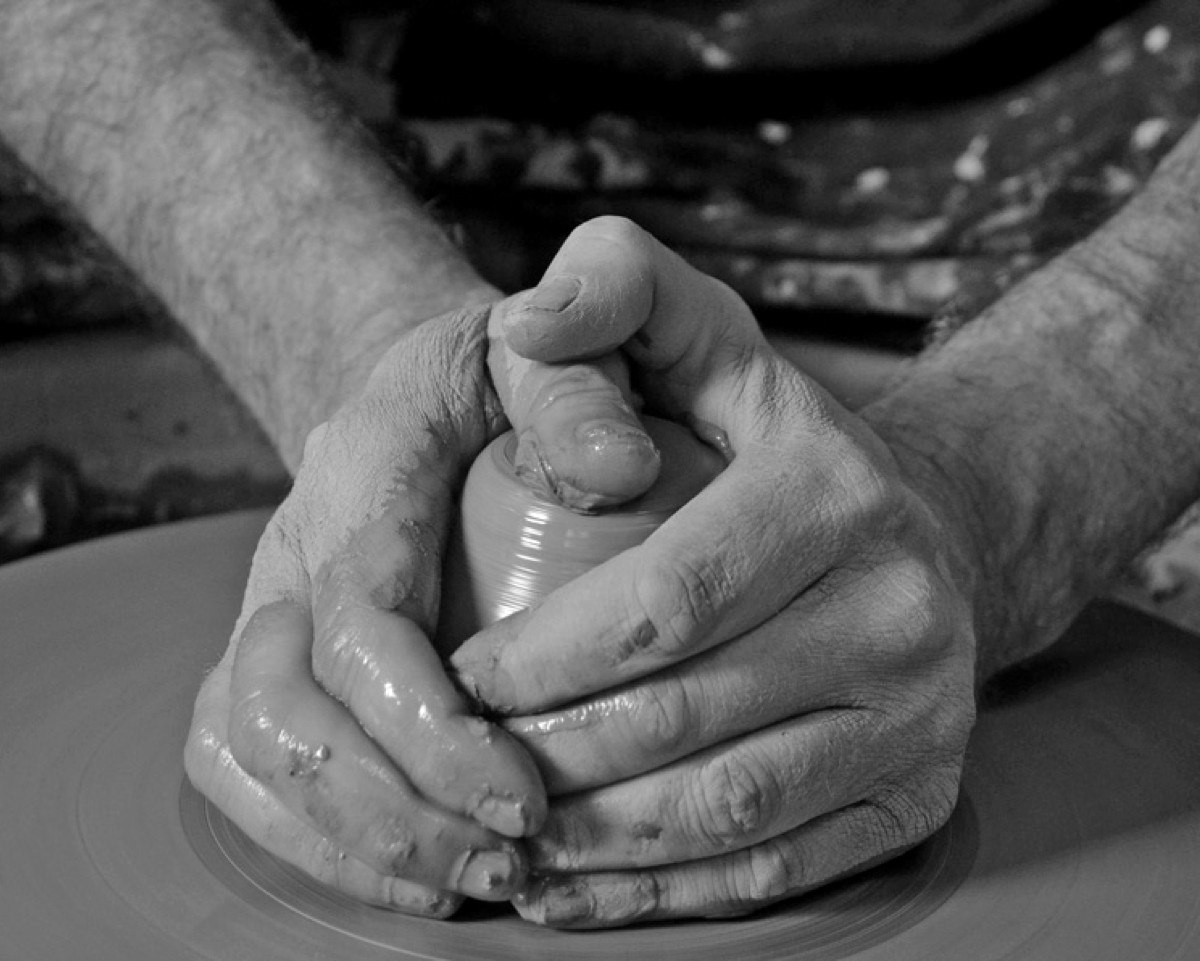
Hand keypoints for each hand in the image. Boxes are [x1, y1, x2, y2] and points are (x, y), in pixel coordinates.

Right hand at [183, 294, 659, 916]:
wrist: (427, 387)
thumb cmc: (500, 376)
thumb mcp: (547, 349)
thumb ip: (579, 386)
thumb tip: (624, 468)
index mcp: (360, 469)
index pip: (363, 619)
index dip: (430, 727)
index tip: (523, 796)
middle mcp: (291, 543)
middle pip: (284, 707)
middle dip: (389, 810)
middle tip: (508, 864)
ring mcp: (265, 602)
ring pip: (246, 746)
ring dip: (349, 839)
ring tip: (472, 882)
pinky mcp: (264, 650)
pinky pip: (240, 759)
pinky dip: (309, 836)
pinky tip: (415, 873)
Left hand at [451, 217, 980, 926]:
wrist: (921, 534)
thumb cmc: (768, 442)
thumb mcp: (700, 333)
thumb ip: (611, 288)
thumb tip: (525, 320)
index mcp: (836, 494)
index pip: (662, 602)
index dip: (540, 657)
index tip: (457, 681)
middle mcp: (900, 607)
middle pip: (683, 716)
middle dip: (546, 756)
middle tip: (461, 763)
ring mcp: (922, 715)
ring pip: (725, 809)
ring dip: (592, 841)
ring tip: (500, 837)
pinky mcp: (919, 796)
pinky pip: (776, 869)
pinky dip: (663, 895)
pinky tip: (576, 887)